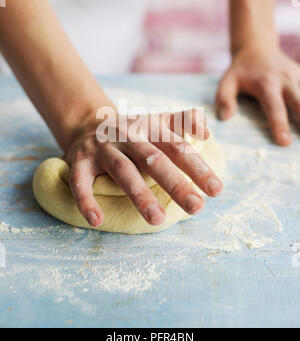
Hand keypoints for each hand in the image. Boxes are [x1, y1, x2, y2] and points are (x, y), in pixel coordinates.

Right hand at [65, 109, 222, 227]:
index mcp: (150, 129)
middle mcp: (127, 136)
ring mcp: (103, 149)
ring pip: (122, 170)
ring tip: (157, 219)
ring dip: (139, 194)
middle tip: (196, 206)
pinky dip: (86, 200)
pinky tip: (97, 220)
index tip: (216, 190)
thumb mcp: (157, 120)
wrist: (87, 123)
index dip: (198, 168)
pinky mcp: (80, 161)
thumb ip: (184, 121)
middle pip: (154, 159)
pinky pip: (80, 182)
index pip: (177, 147)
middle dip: (176, 183)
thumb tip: (207, 132)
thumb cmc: (132, 130)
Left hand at [216, 44, 299, 145]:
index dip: (280, 125)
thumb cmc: (240, 71)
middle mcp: (287, 80)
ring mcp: (299, 78)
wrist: (257, 49)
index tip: (285, 142)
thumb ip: (224, 98)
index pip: (275, 107)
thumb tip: (226, 117)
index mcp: (266, 83)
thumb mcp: (226, 81)